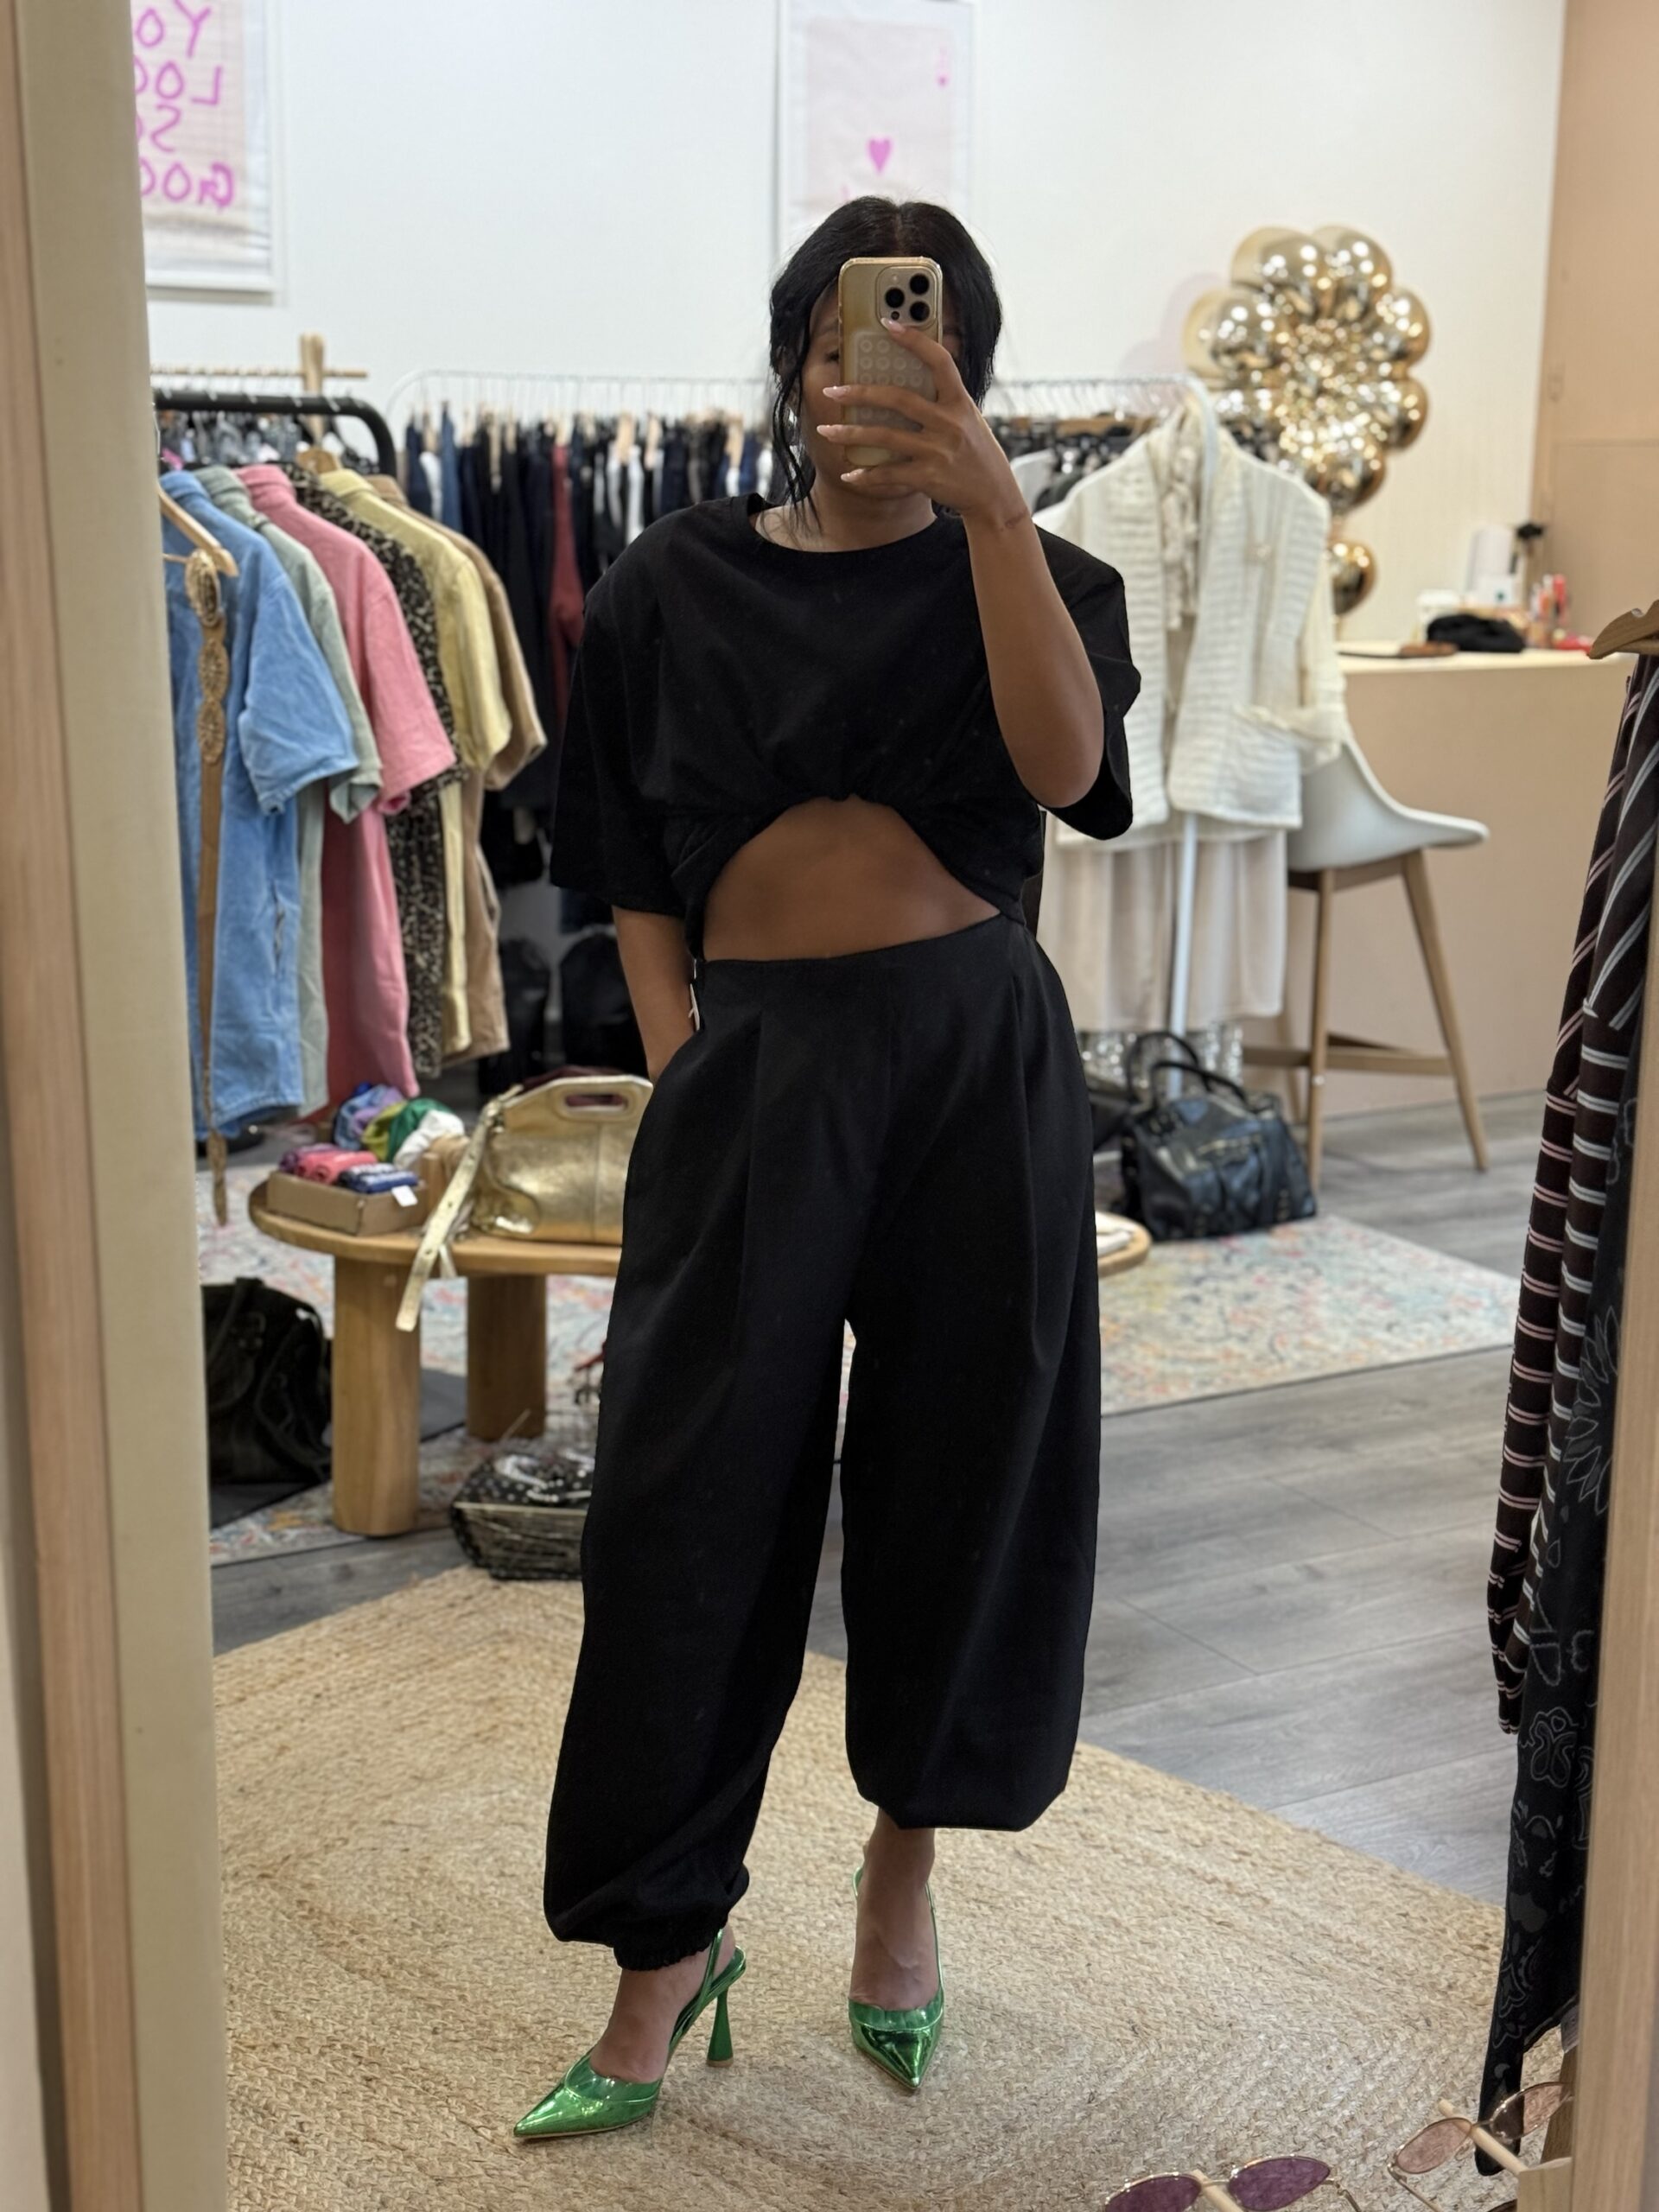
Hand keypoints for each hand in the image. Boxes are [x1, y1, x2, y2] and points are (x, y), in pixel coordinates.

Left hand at [819, 319, 1024, 528]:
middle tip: (832, 391)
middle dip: (860, 394)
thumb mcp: (968, 418)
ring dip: (851, 435)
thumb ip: (943, 400)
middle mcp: (949, 423)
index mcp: (959, 401)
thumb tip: (908, 378)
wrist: (994, 495)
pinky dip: (866, 475)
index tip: (888, 324)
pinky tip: (849, 474)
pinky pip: (889, 474)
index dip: (914, 340)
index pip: (938, 361)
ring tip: (826, 431)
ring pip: (885, 437)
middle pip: (898, 399)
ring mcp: (937, 451)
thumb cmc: (976, 452)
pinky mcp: (928, 477)